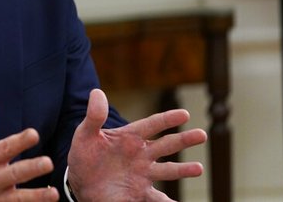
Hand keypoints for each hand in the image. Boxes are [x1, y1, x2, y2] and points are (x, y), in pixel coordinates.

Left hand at [67, 89, 207, 201]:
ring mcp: (143, 174)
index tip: (184, 114)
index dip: (167, 119)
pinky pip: (157, 199)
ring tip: (198, 168)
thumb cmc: (85, 154)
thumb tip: (96, 92)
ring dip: (182, 170)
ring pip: (167, 171)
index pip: (152, 124)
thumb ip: (94, 116)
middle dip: (183, 140)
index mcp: (130, 136)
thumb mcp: (84, 134)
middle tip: (201, 135)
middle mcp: (141, 154)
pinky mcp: (139, 193)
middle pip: (166, 145)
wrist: (81, 181)